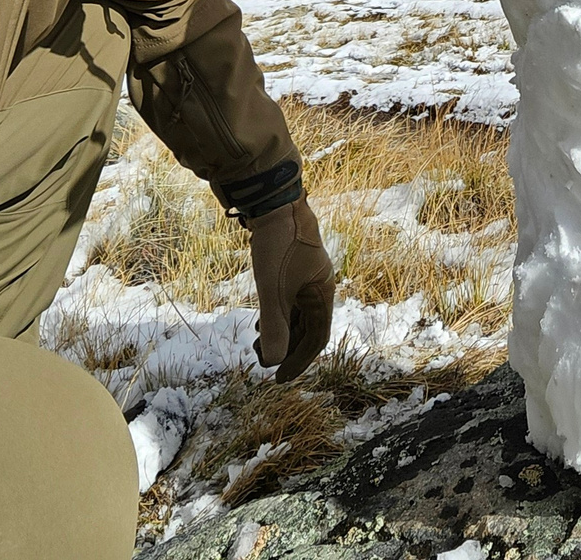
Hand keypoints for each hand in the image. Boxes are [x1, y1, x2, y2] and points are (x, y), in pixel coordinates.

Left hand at [245, 197, 334, 380]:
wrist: (273, 202)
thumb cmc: (276, 244)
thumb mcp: (272, 290)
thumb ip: (274, 326)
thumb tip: (273, 362)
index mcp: (322, 293)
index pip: (316, 338)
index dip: (299, 361)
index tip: (279, 378)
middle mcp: (319, 286)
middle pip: (308, 329)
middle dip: (287, 349)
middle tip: (264, 363)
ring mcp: (307, 276)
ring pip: (297, 315)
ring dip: (280, 333)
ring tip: (258, 345)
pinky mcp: (294, 267)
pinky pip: (290, 301)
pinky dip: (277, 315)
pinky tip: (262, 320)